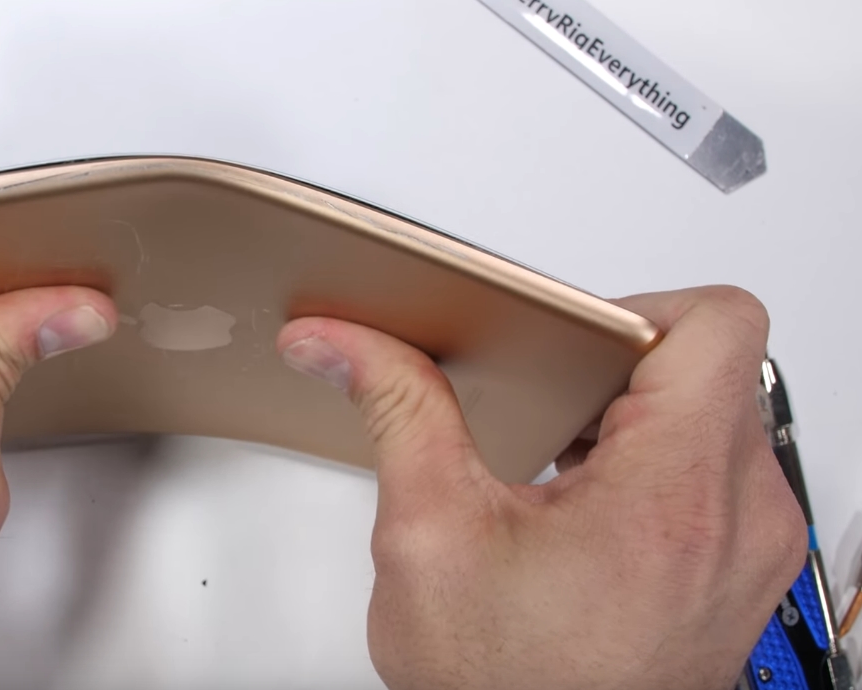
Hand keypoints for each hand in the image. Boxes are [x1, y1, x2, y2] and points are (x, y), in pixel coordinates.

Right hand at [277, 287, 806, 689]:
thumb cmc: (505, 689)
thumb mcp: (429, 535)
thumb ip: (396, 409)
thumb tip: (341, 342)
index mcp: (673, 494)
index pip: (715, 322)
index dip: (634, 306)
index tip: (567, 339)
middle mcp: (740, 517)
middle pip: (712, 365)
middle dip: (615, 368)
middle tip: (543, 404)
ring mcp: (749, 549)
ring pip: (719, 416)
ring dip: (636, 419)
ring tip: (558, 462)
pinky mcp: (740, 571)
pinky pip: (721, 474)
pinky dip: (656, 466)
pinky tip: (582, 502)